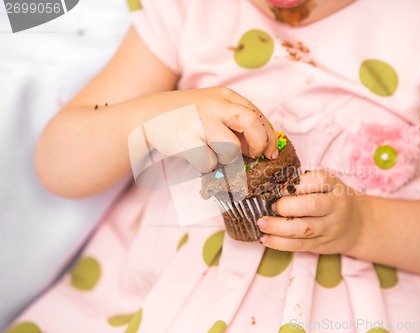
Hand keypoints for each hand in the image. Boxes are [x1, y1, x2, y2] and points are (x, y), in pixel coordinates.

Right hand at [141, 87, 277, 172]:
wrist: (149, 115)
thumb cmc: (188, 116)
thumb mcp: (214, 109)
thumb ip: (236, 122)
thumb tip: (260, 148)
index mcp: (225, 96)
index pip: (257, 115)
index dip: (268, 136)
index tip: (269, 152)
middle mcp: (215, 105)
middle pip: (251, 123)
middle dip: (259, 143)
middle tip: (254, 155)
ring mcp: (200, 122)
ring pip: (231, 149)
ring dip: (227, 159)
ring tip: (212, 152)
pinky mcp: (186, 140)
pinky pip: (209, 163)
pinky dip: (206, 165)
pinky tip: (195, 154)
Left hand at [257, 169, 364, 253]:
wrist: (357, 224)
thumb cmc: (332, 198)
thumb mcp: (326, 185)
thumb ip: (304, 184)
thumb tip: (272, 188)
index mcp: (334, 186)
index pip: (319, 180)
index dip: (299, 184)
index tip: (282, 188)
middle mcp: (335, 206)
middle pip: (311, 206)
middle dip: (287, 206)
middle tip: (271, 206)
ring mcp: (330, 227)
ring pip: (303, 229)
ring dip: (278, 227)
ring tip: (261, 223)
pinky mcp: (322, 244)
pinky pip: (299, 245)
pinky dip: (280, 243)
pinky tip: (265, 238)